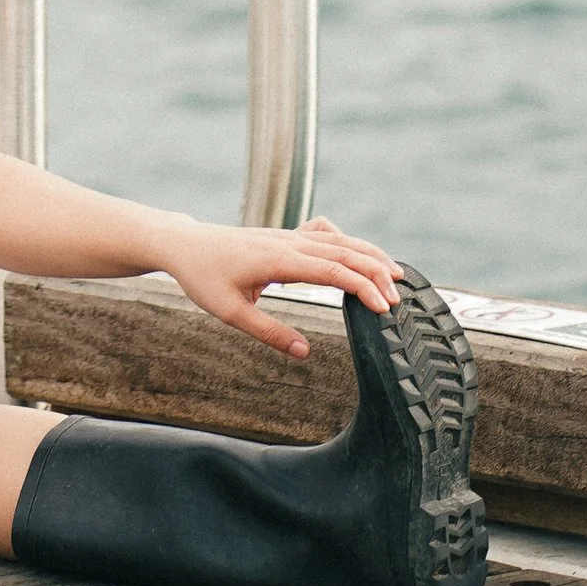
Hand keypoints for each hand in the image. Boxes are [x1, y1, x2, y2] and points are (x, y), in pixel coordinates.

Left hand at [161, 215, 401, 360]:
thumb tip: (305, 353)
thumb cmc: (204, 277)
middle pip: (343, 252)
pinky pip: (324, 233)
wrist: (185, 244)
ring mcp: (288, 235)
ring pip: (338, 240)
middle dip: (375, 273)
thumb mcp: (230, 312)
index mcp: (278, 259)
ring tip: (396, 274)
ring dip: (368, 254)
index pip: (331, 270)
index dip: (362, 287)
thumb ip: (269, 333)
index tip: (384, 307)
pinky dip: (348, 241)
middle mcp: (288, 242)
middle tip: (400, 299)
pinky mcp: (286, 236)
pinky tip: (358, 254)